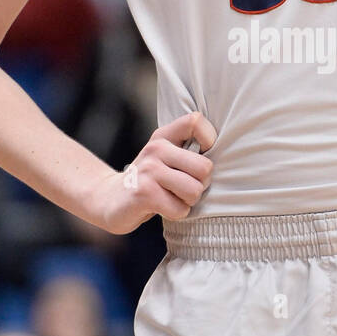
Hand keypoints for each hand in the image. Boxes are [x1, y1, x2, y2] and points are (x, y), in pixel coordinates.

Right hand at [87, 112, 216, 234]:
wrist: (109, 199)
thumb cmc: (148, 180)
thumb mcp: (164, 156)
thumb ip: (187, 149)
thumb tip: (227, 152)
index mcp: (164, 136)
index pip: (195, 121)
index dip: (209, 139)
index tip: (202, 154)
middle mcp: (156, 149)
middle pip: (205, 167)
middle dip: (200, 185)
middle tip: (184, 187)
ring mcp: (149, 170)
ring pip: (194, 191)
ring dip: (188, 202)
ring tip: (172, 197)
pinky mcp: (144, 194)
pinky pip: (180, 209)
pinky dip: (176, 214)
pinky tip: (162, 208)